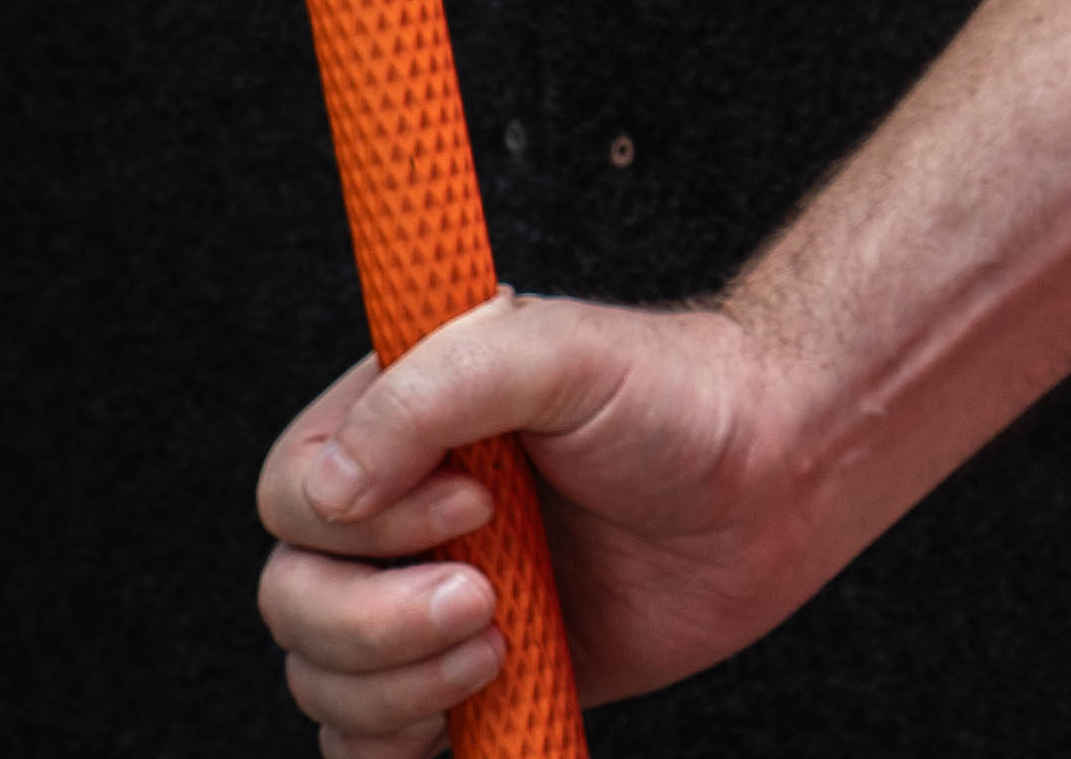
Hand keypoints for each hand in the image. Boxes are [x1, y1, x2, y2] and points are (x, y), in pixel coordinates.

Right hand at [255, 291, 823, 755]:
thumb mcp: (559, 352)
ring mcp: (428, 599)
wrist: (778, 480)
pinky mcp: (469, 676)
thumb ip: (435, 390)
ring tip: (504, 646)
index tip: (476, 502)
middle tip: (488, 601)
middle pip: (292, 600)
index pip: (294, 493)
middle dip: (373, 623)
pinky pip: (371, 742)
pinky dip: (392, 750)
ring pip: (323, 679)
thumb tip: (328, 492)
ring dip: (396, 687)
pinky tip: (465, 713)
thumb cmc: (676, 398)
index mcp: (399, 421)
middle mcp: (398, 513)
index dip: (363, 523)